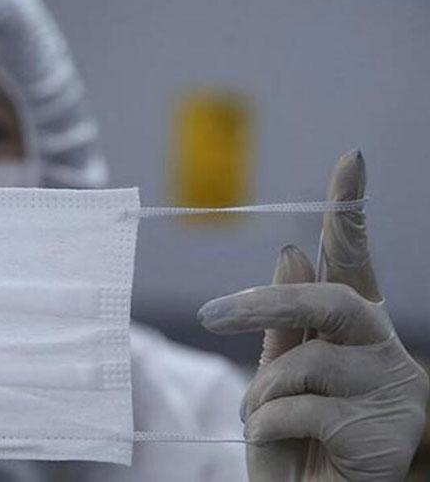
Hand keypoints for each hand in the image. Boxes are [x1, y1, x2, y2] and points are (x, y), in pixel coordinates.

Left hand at [198, 150, 428, 480]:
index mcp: (354, 334)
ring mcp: (391, 392)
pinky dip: (268, 422)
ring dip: (262, 390)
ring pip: (305, 362)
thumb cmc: (295, 442)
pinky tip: (275, 439)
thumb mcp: (278, 380)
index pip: (354, 264)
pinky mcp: (385, 434)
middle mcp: (382, 352)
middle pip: (332, 300)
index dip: (349, 214)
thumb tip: (289, 253)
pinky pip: (301, 408)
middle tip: (212, 315)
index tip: (350, 159)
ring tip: (259, 417)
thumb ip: (284, 326)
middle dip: (267, 303)